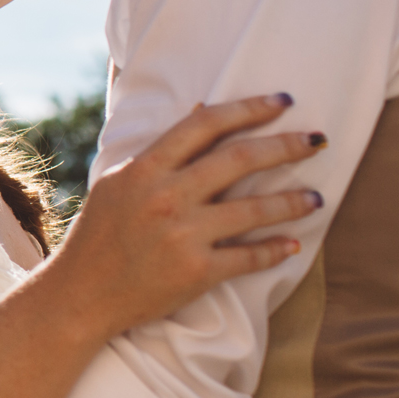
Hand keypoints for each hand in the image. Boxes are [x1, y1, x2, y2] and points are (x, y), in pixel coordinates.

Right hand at [52, 94, 322, 335]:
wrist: (81, 295)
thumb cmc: (99, 235)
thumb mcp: (118, 182)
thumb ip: (161, 151)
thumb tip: (202, 110)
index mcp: (145, 169)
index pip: (205, 125)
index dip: (248, 109)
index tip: (282, 101)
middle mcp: (166, 197)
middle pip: (239, 160)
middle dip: (285, 146)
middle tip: (317, 141)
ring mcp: (182, 236)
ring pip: (254, 210)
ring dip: (292, 202)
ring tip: (316, 198)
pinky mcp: (195, 273)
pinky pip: (248, 257)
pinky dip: (275, 251)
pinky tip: (293, 245)